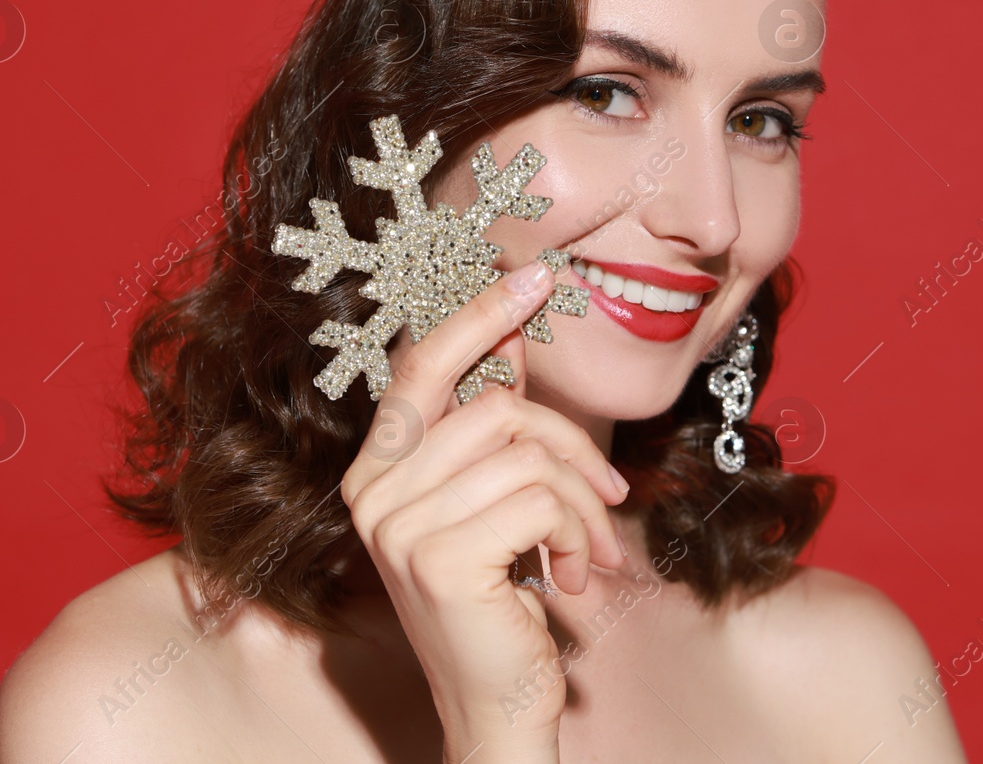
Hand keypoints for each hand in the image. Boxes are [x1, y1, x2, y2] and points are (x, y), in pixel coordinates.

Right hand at [339, 259, 630, 758]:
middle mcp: (373, 490)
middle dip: (572, 448)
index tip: (534, 277)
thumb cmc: (499, 601)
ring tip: (589, 550)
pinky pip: (540, 498)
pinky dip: (578, 533)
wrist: (495, 704)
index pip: (425, 366)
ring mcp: (397, 524)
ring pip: (529, 455)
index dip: (480, 317)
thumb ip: (493, 428)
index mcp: (378, 468)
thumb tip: (510, 337)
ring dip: (583, 505)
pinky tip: (573, 577)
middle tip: (609, 493)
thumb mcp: (493, 503)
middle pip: (499, 408)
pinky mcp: (437, 556)